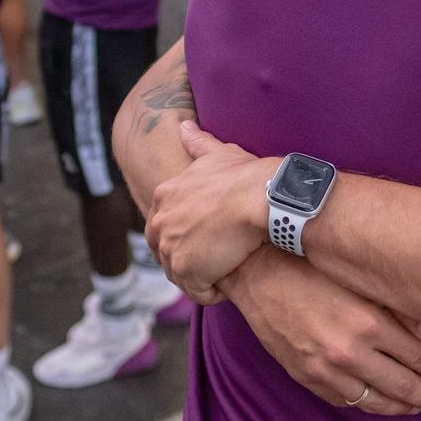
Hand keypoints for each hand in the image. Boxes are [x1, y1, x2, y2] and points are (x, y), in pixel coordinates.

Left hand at [146, 122, 274, 301]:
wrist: (260, 198)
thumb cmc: (245, 176)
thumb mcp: (218, 154)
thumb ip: (197, 144)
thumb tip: (182, 127)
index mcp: (164, 195)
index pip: (162, 225)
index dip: (184, 236)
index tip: (207, 239)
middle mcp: (160, 221)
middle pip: (166, 252)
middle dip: (189, 259)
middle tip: (217, 258)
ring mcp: (171, 247)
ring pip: (181, 274)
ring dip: (202, 276)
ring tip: (226, 269)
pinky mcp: (187, 270)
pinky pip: (197, 292)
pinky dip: (212, 292)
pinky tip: (229, 282)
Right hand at [223, 248, 420, 416]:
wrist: (258, 274)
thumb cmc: (312, 267)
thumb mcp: (359, 278)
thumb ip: (397, 306)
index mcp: (368, 323)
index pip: (418, 359)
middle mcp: (349, 352)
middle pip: (401, 386)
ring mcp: (325, 369)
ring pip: (374, 402)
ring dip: (399, 407)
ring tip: (415, 407)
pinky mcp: (306, 378)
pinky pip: (344, 401)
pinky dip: (365, 404)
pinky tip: (377, 401)